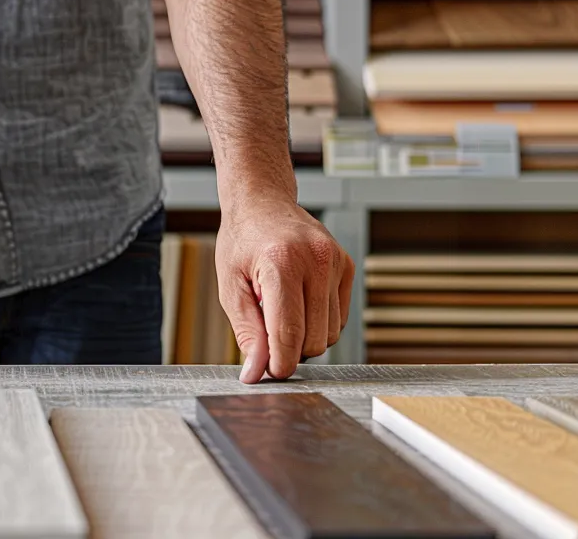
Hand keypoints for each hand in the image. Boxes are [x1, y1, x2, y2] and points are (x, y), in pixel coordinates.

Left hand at [216, 200, 353, 382]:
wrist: (263, 204)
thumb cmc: (243, 243)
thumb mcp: (230, 287)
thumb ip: (247, 332)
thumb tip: (256, 372)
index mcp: (280, 263)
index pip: (288, 331)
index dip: (280, 362)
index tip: (271, 373)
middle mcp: (314, 260)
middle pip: (314, 339)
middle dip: (291, 350)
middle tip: (269, 337)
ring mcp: (335, 262)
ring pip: (331, 333)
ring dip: (306, 337)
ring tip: (282, 312)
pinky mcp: (347, 266)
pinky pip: (339, 318)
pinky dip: (320, 322)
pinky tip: (300, 303)